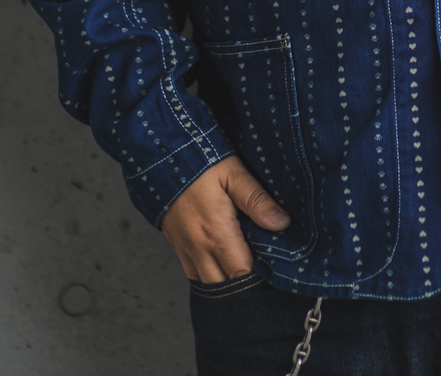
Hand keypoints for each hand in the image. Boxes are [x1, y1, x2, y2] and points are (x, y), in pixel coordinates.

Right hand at [161, 156, 290, 281]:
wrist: (159, 156)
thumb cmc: (199, 162)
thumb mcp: (233, 173)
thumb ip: (256, 200)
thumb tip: (282, 223)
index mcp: (216, 233)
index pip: (242, 273)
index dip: (260, 276)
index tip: (273, 267)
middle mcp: (199, 247)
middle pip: (225, 285)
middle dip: (243, 281)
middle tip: (262, 268)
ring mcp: (185, 248)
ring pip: (207, 282)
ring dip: (225, 280)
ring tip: (242, 265)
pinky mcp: (175, 244)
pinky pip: (192, 272)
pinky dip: (208, 274)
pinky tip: (220, 261)